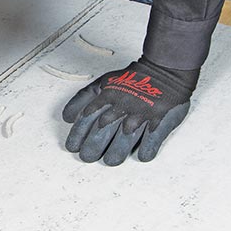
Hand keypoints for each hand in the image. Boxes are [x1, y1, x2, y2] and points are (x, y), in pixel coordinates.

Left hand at [61, 56, 198, 164]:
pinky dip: (147, 150)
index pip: (86, 120)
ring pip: (125, 140)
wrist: (163, 70)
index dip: (77, 135)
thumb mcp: (101, 83)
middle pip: (102, 133)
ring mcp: (141, 116)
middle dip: (92, 148)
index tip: (72, 146)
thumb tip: (67, 117)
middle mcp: (121, 109)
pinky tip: (141, 156)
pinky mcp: (159, 121)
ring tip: (110, 161)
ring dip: (116, 153)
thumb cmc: (129, 79)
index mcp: (105, 99)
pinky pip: (152, 140)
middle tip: (87, 157)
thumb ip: (82, 99)